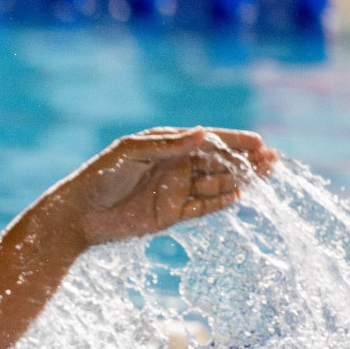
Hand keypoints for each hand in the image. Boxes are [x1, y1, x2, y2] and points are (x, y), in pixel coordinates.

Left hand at [56, 126, 277, 247]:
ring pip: (214, 183)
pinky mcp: (170, 215)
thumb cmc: (99, 176)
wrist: (77, 215)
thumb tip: (204, 133)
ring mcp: (173, 191)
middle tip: (272, 160)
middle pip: (217, 162)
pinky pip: (201, 207)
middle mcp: (174, 166)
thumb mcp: (131, 153)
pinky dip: (218, 202)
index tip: (259, 142)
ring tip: (262, 176)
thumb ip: (168, 145)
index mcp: (166, 145)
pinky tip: (237, 196)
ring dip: (238, 179)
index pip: (208, 141)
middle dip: (245, 160)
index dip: (234, 141)